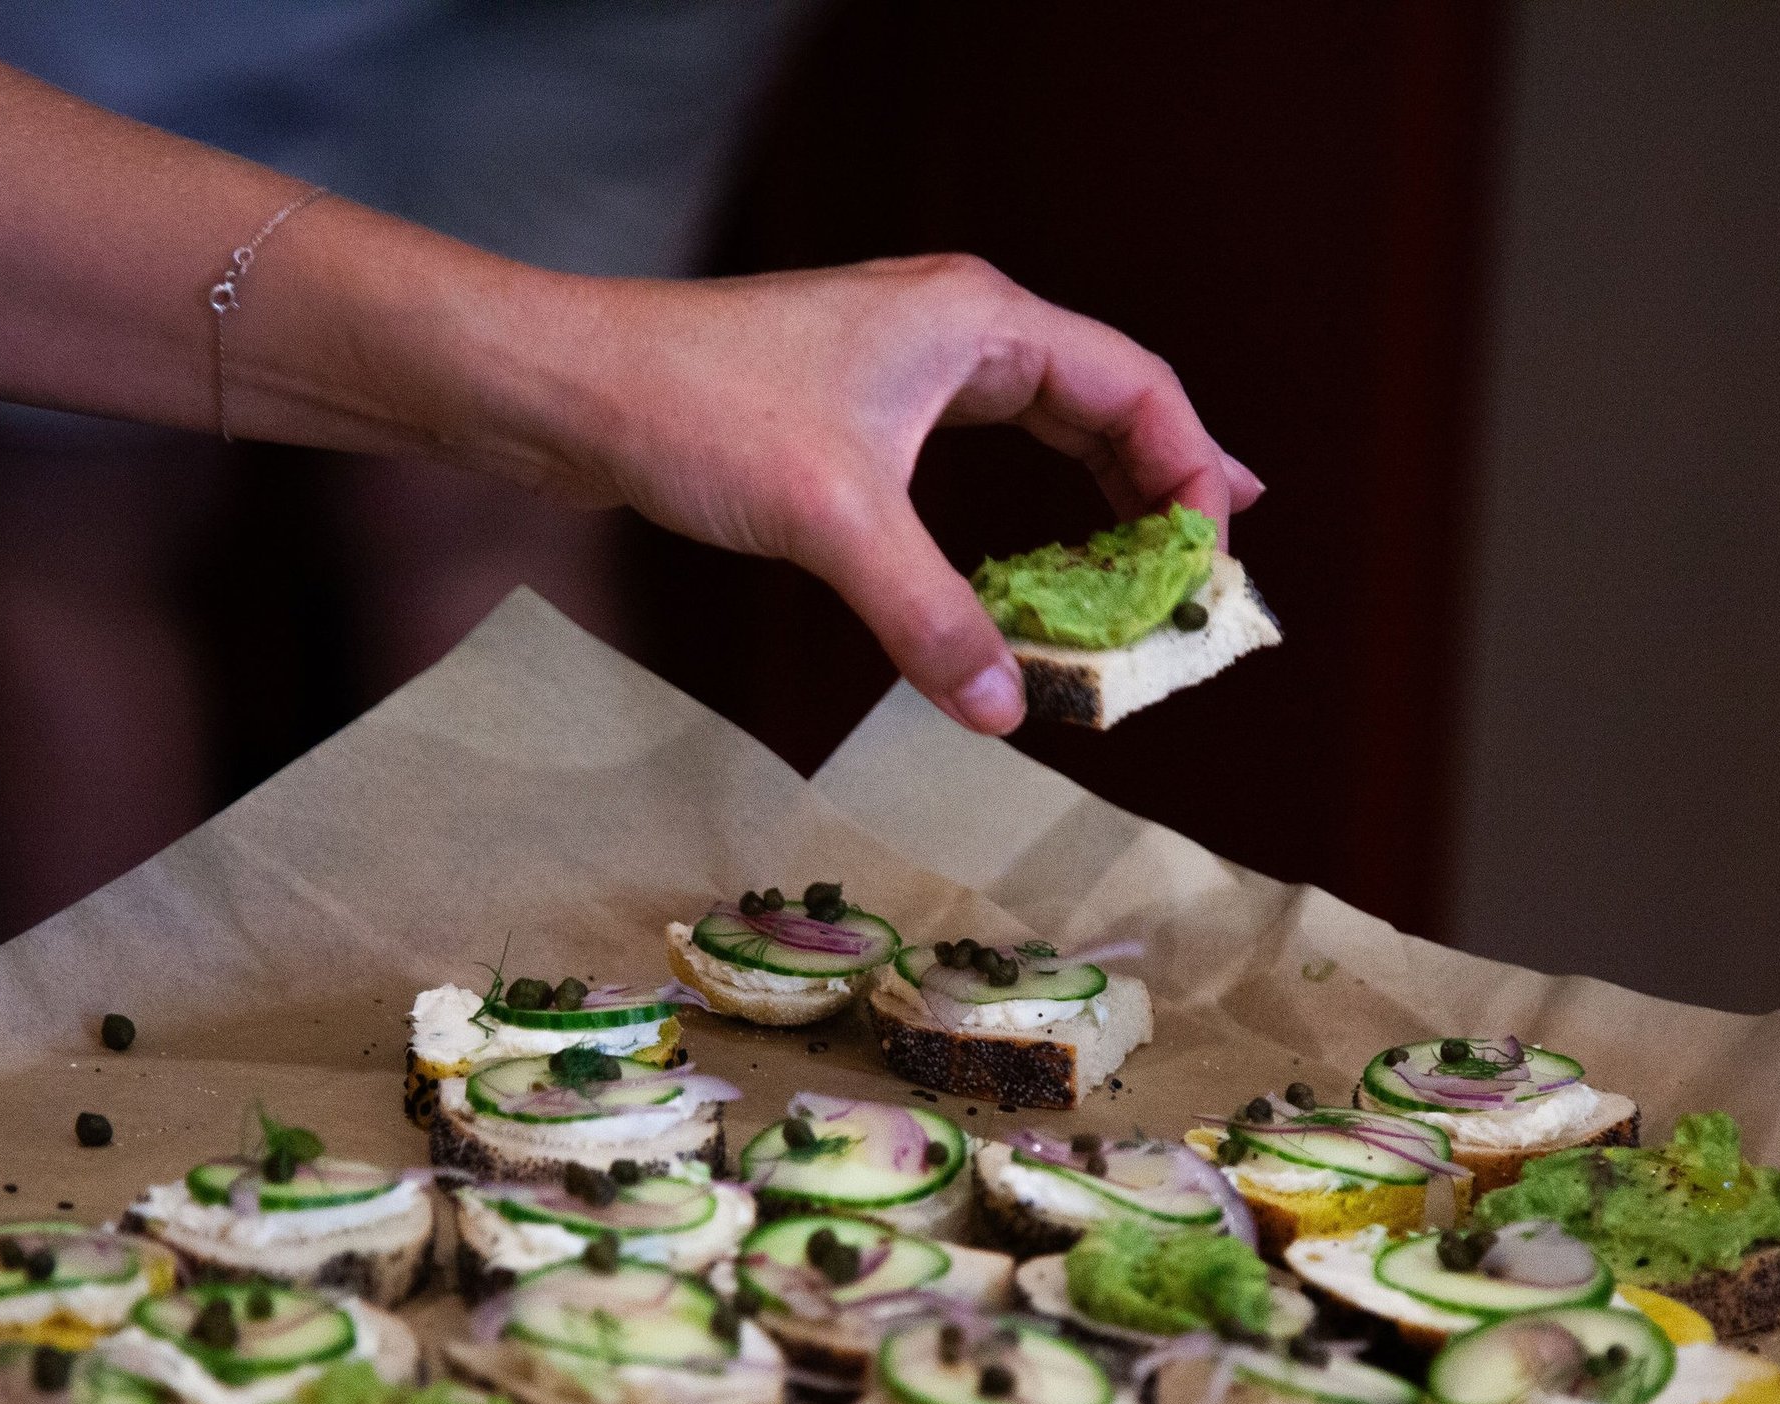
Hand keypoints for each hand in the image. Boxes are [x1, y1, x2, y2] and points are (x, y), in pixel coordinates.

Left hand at [529, 255, 1262, 733]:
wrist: (568, 386)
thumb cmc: (695, 412)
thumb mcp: (834, 522)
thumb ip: (929, 615)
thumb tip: (1005, 709)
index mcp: (977, 320)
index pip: (1134, 388)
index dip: (1191, 474)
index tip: (1211, 565)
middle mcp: (954, 330)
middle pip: (1102, 405)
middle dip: (1157, 492)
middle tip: (1203, 577)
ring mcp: (904, 368)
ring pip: (1041, 432)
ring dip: (1094, 502)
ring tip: (1146, 575)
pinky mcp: (855, 413)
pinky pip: (978, 459)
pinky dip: (1023, 514)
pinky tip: (1035, 565)